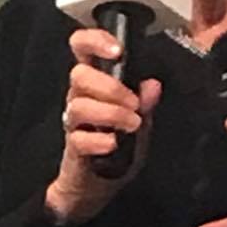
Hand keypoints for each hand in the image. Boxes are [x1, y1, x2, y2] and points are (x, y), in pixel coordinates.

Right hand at [44, 26, 161, 226]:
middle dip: (110, 87)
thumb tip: (153, 85)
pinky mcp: (73, 148)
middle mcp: (79, 96)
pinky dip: (100, 141)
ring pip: (79, 105)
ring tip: (132, 125)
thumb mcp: (140, 121)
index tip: (117, 50)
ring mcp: (74, 122)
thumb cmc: (117, 146)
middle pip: (79, 75)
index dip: (94, 41)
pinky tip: (114, 145)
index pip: (82, 48)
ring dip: (111, 114)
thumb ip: (146, 103)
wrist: (98, 186)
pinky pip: (79, 138)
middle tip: (134, 105)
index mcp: (95, 82)